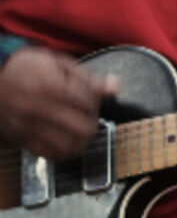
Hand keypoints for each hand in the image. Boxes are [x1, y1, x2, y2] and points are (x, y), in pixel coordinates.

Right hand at [0, 47, 117, 160]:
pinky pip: (47, 153)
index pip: (87, 103)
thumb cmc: (26, 68)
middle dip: (92, 124)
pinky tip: (67, 145)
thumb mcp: (57, 63)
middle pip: (82, 127)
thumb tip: (115, 87)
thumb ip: (87, 78)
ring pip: (67, 145)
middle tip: (89, 119)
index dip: (95, 103)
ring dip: (81, 142)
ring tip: (82, 134)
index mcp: (50, 85)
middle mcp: (38, 106)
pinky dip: (62, 153)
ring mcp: (28, 124)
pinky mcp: (20, 136)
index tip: (91, 101)